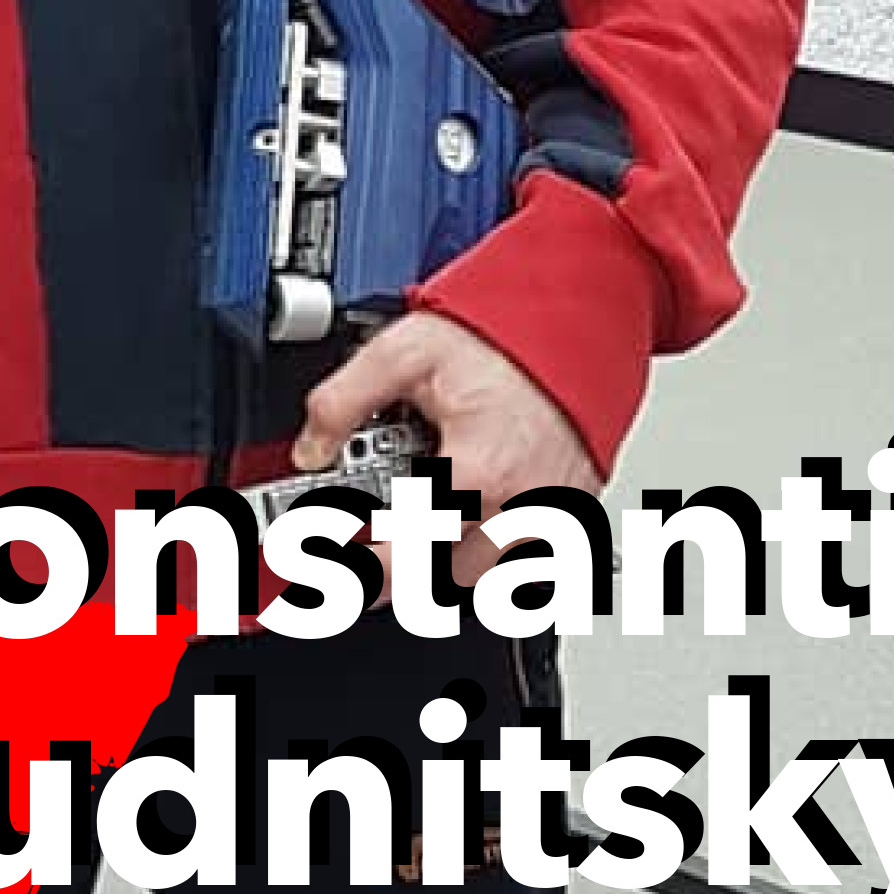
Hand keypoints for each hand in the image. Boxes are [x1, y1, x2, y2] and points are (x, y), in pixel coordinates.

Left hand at [292, 310, 600, 584]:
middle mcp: (515, 509)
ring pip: (484, 574)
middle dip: (402, 562)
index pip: (399, 563)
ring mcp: (549, 514)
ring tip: (432, 501)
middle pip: (441, 579)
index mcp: (471, 477)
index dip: (355, 574)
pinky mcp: (573, 509)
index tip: (332, 566)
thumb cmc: (509, 332)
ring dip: (449, 554)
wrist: (582, 313)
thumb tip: (312, 446)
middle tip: (375, 528)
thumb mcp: (405, 349)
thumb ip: (344, 400)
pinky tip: (479, 496)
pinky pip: (527, 554)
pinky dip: (493, 539)